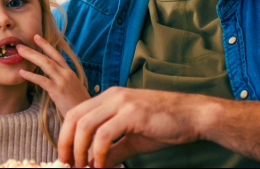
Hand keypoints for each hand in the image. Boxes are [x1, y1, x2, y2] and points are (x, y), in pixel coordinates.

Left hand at [17, 35, 90, 116]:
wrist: (86, 116)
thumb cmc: (78, 104)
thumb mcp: (72, 88)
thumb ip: (62, 80)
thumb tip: (50, 76)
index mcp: (69, 72)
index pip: (57, 55)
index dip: (46, 45)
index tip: (36, 36)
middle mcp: (67, 74)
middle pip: (49, 57)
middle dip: (34, 49)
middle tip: (20, 44)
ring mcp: (63, 81)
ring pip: (46, 64)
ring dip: (32, 56)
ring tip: (19, 52)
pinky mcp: (58, 91)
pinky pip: (42, 81)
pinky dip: (31, 76)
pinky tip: (22, 72)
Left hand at [58, 87, 207, 167]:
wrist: (194, 116)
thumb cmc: (165, 125)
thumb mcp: (132, 139)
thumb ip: (112, 150)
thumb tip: (93, 164)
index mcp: (108, 98)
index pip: (75, 114)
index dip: (65, 136)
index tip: (65, 157)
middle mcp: (111, 96)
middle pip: (74, 117)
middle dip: (66, 143)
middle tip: (67, 164)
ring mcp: (121, 103)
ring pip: (85, 125)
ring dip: (79, 150)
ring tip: (82, 167)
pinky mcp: (132, 114)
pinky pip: (104, 135)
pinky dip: (98, 153)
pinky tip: (101, 166)